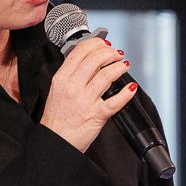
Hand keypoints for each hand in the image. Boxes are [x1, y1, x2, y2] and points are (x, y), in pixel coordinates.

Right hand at [42, 35, 134, 150]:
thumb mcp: (57, 91)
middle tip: (118, 54)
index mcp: (61, 79)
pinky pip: (115, 101)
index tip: (105, 44)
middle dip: (110, 53)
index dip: (96, 44)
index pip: (80, 52)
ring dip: (119, 68)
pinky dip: (126, 93)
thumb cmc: (57, 119)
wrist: (55, 142)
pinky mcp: (95, 115)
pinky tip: (131, 88)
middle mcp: (72, 87)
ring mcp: (84, 101)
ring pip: (106, 76)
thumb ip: (71, 76)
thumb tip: (91, 63)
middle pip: (95, 60)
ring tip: (124, 66)